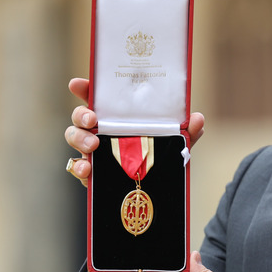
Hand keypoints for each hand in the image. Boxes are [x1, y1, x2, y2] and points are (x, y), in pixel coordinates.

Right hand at [64, 78, 205, 186]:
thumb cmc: (160, 154)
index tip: (77, 84)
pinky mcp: (91, 172)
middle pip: (80, 115)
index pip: (99, 96)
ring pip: (74, 138)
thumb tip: (197, 119)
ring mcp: (92, 150)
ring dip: (79, 139)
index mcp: (119, 115)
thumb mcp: (176, 142)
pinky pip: (77, 167)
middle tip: (92, 120)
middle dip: (81, 115)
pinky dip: (79, 168)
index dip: (86, 88)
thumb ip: (186, 131)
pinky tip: (87, 170)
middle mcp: (101, 129)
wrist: (157, 187)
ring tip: (93, 146)